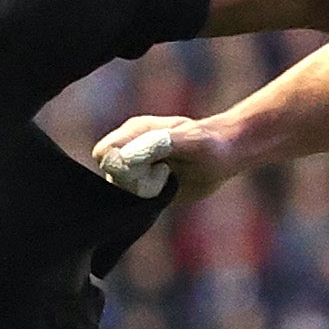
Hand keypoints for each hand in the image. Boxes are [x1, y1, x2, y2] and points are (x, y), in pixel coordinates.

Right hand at [91, 113, 248, 203]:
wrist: (224, 154)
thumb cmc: (210, 144)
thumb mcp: (192, 142)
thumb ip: (159, 145)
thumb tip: (126, 157)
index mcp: (134, 130)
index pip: (104, 154)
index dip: (122, 167)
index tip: (153, 167)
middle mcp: (128, 147)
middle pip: (112, 175)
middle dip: (137, 181)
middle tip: (166, 172)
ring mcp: (133, 166)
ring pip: (120, 189)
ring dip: (144, 190)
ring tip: (168, 178)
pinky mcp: (142, 183)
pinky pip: (132, 198)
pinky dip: (148, 198)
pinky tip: (167, 188)